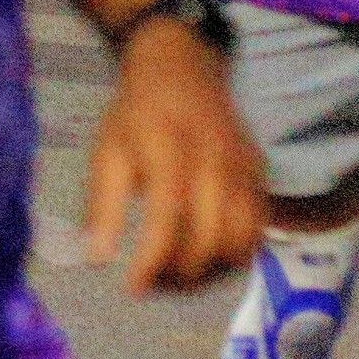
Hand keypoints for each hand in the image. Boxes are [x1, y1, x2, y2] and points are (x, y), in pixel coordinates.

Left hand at [82, 21, 264, 294]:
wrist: (181, 68)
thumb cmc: (136, 114)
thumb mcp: (108, 150)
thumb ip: (103, 205)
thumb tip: (97, 259)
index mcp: (170, 150)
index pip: (169, 219)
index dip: (153, 262)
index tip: (132, 289)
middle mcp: (215, 161)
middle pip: (210, 239)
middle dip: (180, 276)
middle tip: (153, 286)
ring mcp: (244, 169)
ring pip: (241, 242)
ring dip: (210, 274)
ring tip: (177, 280)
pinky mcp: (261, 176)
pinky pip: (257, 231)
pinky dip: (234, 259)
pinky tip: (205, 263)